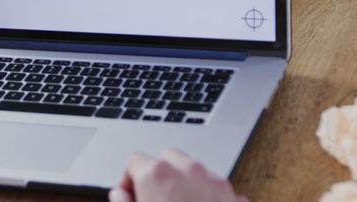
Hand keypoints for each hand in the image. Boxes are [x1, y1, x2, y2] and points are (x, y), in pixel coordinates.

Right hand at [109, 149, 248, 201]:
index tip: (130, 196)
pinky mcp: (235, 199)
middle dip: (159, 176)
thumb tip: (120, 196)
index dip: (129, 180)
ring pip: (195, 172)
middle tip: (153, 201)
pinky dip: (208, 199)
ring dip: (185, 185)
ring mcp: (216, 183)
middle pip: (168, 159)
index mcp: (158, 175)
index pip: (135, 161)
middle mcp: (189, 171)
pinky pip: (216, 191)